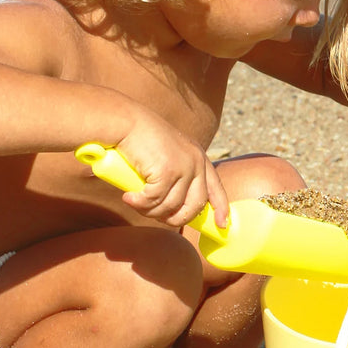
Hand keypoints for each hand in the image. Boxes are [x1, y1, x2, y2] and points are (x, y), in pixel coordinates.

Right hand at [113, 118, 228, 229]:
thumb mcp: (167, 156)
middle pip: (195, 206)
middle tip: (157, 217)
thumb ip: (177, 176)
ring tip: (135, 202)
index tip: (222, 225)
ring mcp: (184, 167)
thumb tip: (175, 207)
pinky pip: (154, 201)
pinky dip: (139, 203)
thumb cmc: (140, 139)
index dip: (221, 208)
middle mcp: (196, 162)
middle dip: (176, 219)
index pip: (216, 188)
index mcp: (199, 158)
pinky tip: (128, 197)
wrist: (126, 121)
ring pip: (171, 207)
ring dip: (151, 211)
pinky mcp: (167, 171)